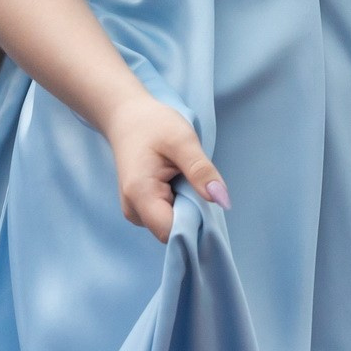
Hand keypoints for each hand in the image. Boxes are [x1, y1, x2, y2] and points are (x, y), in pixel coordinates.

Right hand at [102, 94, 225, 242]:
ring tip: (182, 178)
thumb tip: (223, 201)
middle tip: (194, 181)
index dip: (195, 225)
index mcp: (140, 195)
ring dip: (187, 209)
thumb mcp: (182, 140)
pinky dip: (179, 206)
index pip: (173, 232)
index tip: (206, 200)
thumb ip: (201, 171)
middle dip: (193, 214)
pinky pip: (167, 219)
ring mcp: (135, 212)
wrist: (127, 117)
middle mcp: (133, 211)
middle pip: (173, 232)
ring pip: (172, 227)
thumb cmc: (153, 125)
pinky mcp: (141, 209)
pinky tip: (176, 183)